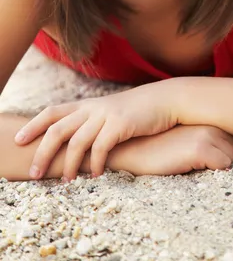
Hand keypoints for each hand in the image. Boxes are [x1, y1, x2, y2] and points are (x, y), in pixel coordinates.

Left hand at [14, 81, 176, 180]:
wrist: (166, 100)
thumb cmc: (138, 110)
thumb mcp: (110, 111)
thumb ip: (92, 121)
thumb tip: (75, 142)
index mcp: (87, 104)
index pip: (52, 112)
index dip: (33, 125)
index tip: (19, 140)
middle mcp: (92, 108)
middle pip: (57, 129)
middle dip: (42, 152)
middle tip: (35, 173)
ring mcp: (106, 115)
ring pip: (76, 141)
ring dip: (70, 165)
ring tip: (68, 180)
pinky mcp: (120, 124)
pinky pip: (100, 147)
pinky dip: (96, 164)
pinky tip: (97, 175)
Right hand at [111, 125, 232, 175]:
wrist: (131, 149)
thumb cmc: (158, 148)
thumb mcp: (184, 137)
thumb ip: (206, 138)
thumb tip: (231, 153)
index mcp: (207, 117)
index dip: (226, 150)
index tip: (212, 156)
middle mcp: (209, 122)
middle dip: (227, 159)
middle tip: (207, 165)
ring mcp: (206, 134)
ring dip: (223, 167)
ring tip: (201, 168)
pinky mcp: (199, 148)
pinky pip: (224, 166)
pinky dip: (217, 174)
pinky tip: (197, 171)